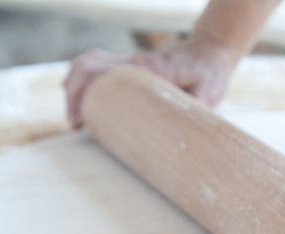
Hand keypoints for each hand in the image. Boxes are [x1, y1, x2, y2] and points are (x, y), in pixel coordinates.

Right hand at [64, 37, 236, 128]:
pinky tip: (78, 100)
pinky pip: (95, 65)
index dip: (86, 94)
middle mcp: (134, 61)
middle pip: (88, 66)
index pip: (106, 73)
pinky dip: (80, 80)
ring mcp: (128, 61)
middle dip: (73, 94)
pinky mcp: (127, 65)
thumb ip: (197, 106)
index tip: (81, 120)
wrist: (210, 52)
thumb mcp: (209, 92)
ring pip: (87, 63)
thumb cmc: (209, 75)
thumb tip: (185, 131)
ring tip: (75, 117)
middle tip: (75, 124)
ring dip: (73, 86)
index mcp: (149, 68)